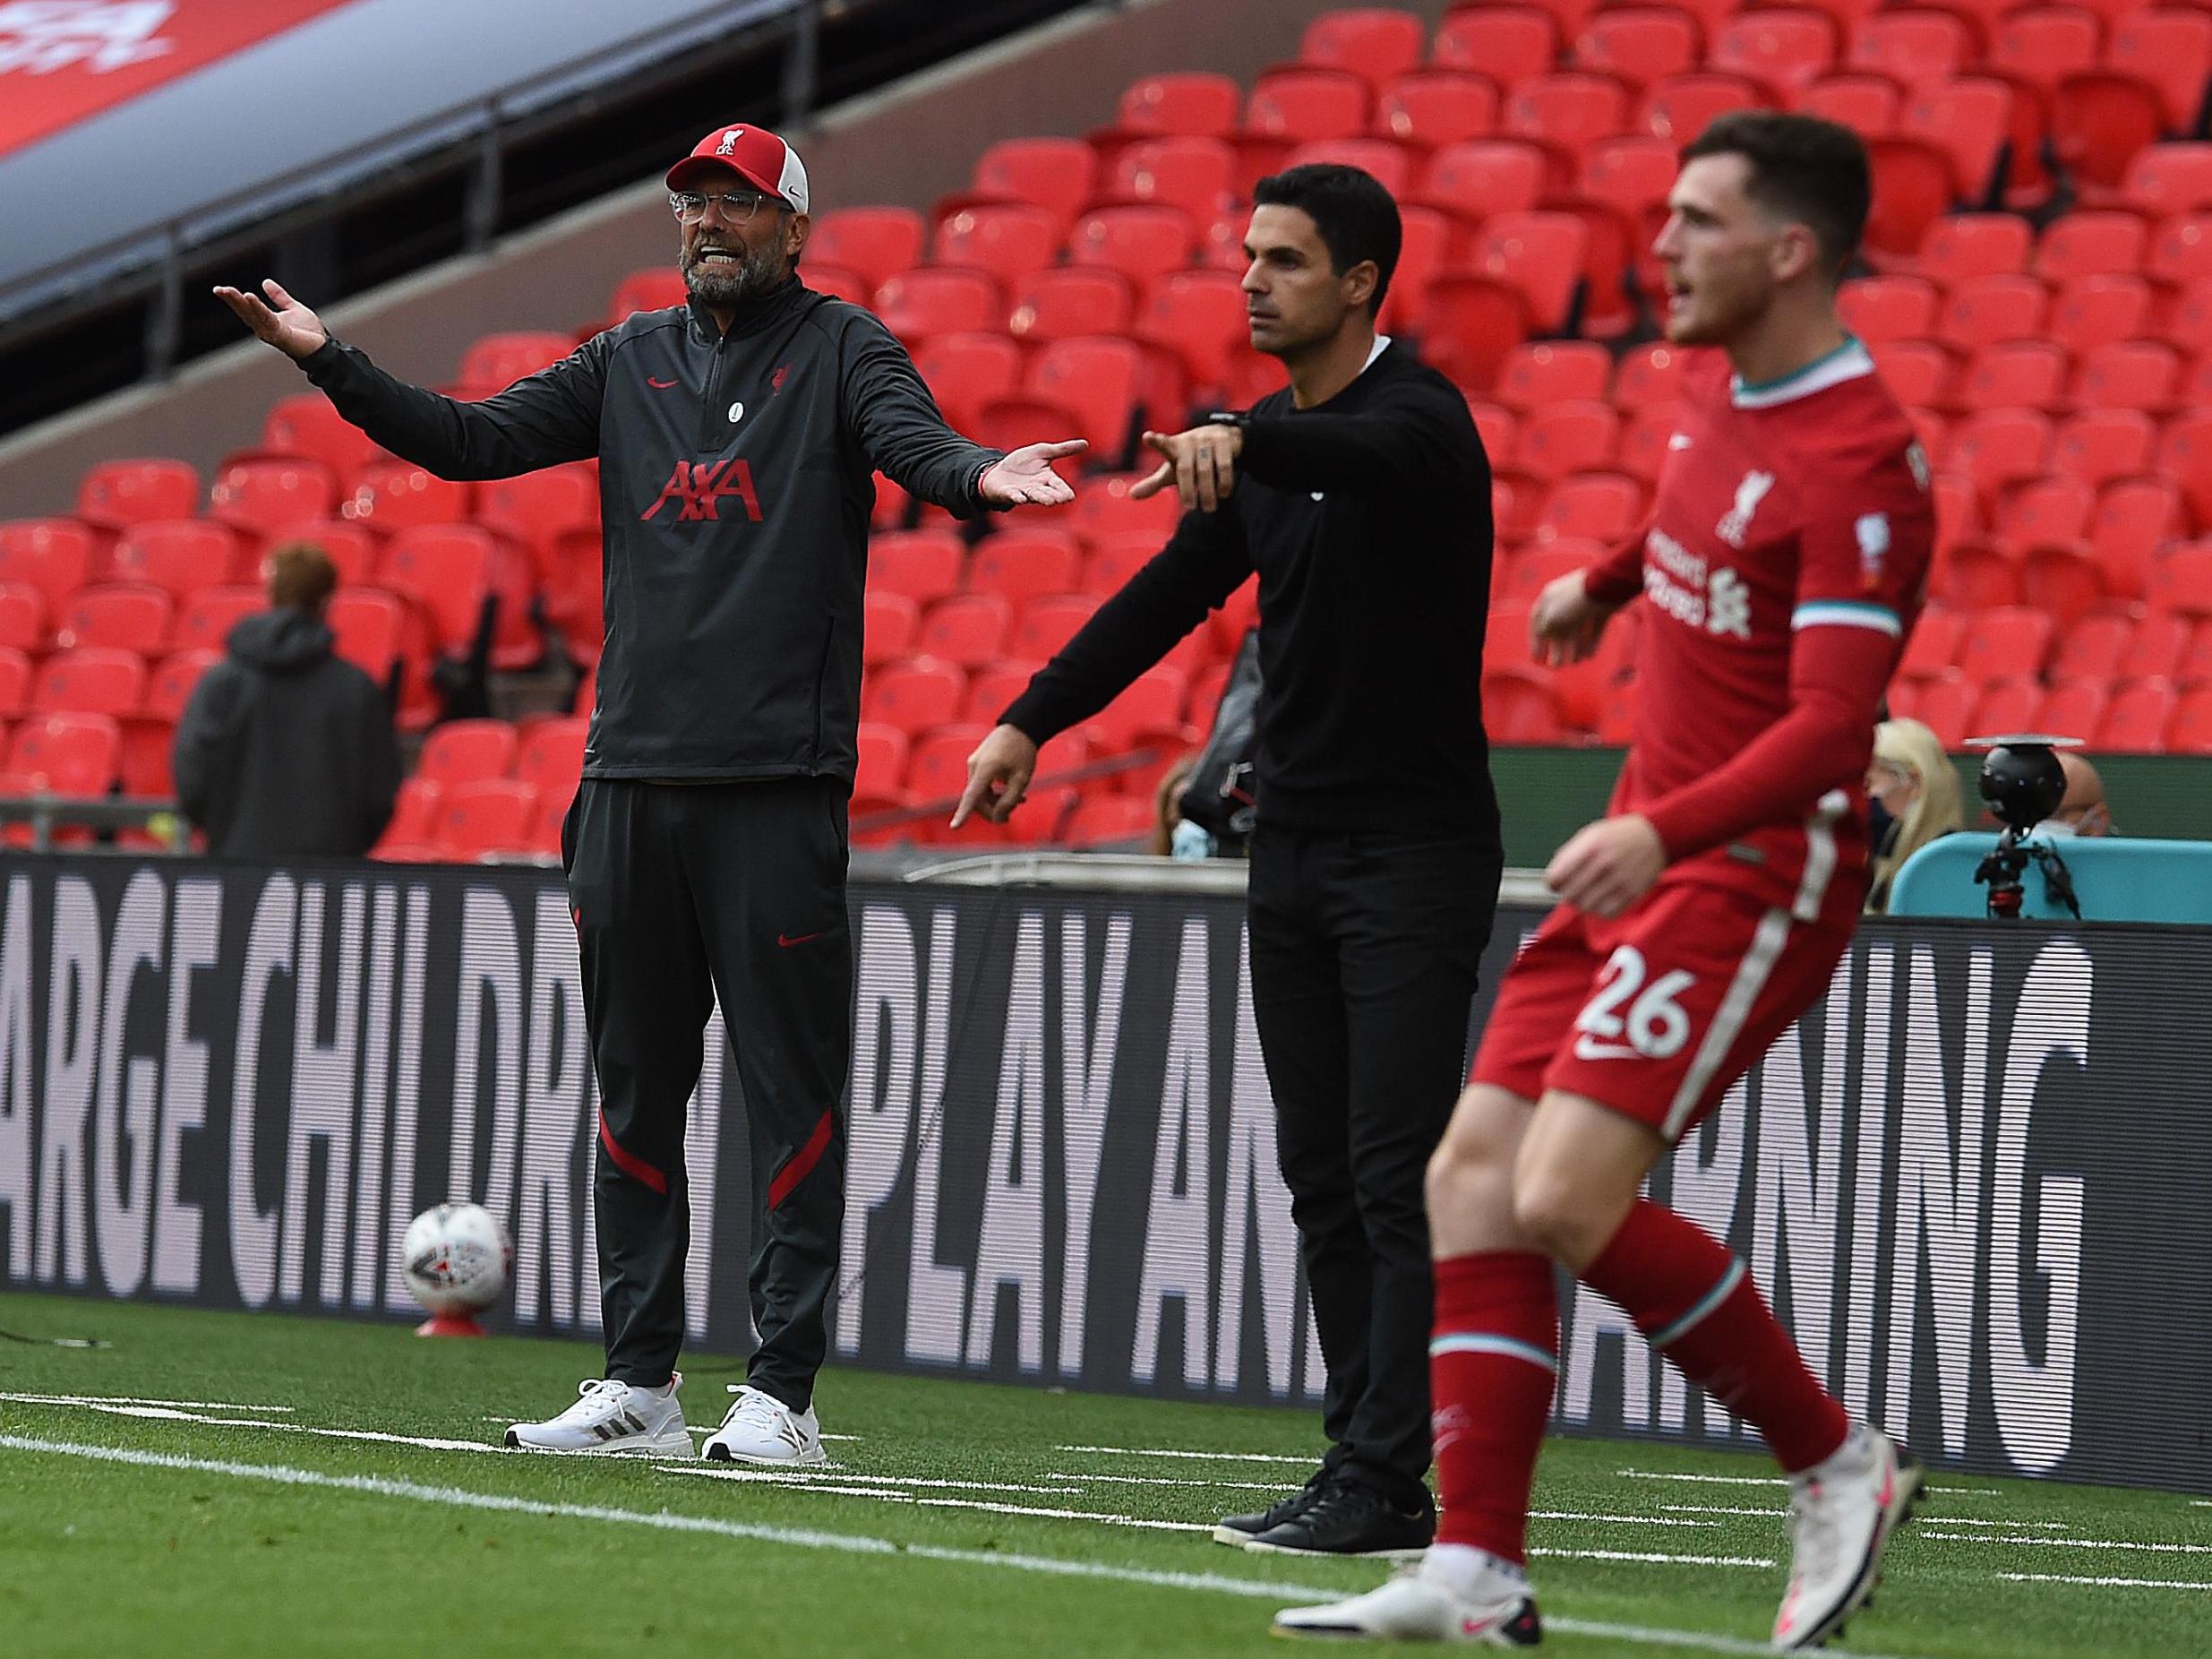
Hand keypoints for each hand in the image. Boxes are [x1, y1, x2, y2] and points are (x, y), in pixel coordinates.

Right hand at [212, 278, 328, 359]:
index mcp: (265, 321)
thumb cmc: (309, 332)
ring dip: (240, 303)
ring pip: (252, 315)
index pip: (246, 308)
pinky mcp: (280, 336)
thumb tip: (265, 282)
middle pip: (245, 312)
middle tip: (219, 289)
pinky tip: (249, 297)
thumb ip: (279, 297)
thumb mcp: (293, 308)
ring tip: (230, 291)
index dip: (233, 299)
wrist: (324, 347)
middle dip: (232, 300)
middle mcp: (264, 328)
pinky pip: (266, 319)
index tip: (220, 289)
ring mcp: (271, 333)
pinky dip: (257, 308)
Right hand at [950, 724, 1039, 827]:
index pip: (972, 796)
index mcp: (986, 768)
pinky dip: (994, 791)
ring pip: (980, 793)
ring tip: (1020, 800)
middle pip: (977, 799)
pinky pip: (982, 784)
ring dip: (996, 801)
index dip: (963, 813)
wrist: (1020, 727)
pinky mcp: (977, 763)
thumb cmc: (1023, 752)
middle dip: (992, 810)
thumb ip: (1010, 800)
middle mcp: (974, 765)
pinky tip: (1011, 792)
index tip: (954, 827)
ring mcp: (974, 763)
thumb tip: (998, 818)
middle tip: (1009, 816)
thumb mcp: (1022, 779)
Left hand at [979, 440, 1085, 506]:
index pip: (1060, 487)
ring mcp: (1024, 492)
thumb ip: (1063, 450)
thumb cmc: (1023, 464)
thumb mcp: (1043, 452)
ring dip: (1041, 498)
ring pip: (1035, 497)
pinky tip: (1021, 498)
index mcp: (1048, 479)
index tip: (1070, 496)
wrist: (1000, 471)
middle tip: (1060, 499)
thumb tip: (1086, 444)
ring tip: (1049, 501)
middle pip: (1049, 494)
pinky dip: (1018, 497)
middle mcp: (1038, 489)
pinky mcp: (1009, 493)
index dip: (1064, 492)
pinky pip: (1014, 496)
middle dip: (1054, 496)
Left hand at [1129, 425, 1242, 512]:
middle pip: (1185, 469)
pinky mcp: (1224, 441)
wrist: (1221, 437)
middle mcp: (1188, 441)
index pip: (1163, 445)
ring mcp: (1207, 439)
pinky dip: (1224, 482)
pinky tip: (1223, 494)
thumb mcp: (1171, 470)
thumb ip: (1154, 483)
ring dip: (1208, 491)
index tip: (1147, 437)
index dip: (1156, 442)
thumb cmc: (1189, 458)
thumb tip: (1132, 496)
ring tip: (1209, 508)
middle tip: (1191, 508)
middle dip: (1188, 490)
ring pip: (1206, 469)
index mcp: (1173, 447)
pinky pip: (1224, 465)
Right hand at [1529, 568, 1617, 666]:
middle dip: (1557, 648)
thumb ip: (1544, 632)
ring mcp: (1584, 605)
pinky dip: (1592, 642)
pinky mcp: (1602, 609)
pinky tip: (1589, 656)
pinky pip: (1594, 628)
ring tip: (1575, 662)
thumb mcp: (1551, 620)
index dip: (1535, 641)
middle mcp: (1565, 601)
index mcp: (1548, 598)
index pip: (1536, 621)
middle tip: (1556, 666)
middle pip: (1558, 628)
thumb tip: (1544, 641)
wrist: (1605, 586)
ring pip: (1577, 630)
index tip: (1536, 658)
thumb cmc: (1573, 602)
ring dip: (1574, 648)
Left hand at [1544, 815, 1665, 918]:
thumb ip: (1569, 855)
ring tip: (1588, 894)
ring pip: (1586, 906)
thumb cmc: (1618, 835)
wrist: (1656, 835)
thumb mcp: (1590, 834)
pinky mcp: (1633, 893)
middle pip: (1570, 894)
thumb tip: (1552, 879)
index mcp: (1591, 846)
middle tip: (1572, 889)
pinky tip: (1602, 899)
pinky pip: (1607, 913)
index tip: (1555, 884)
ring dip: (1583, 903)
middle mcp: (1606, 863)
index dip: (1552, 883)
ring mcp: (1620, 879)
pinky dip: (1600, 910)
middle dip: (1567, 894)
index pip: (1557, 876)